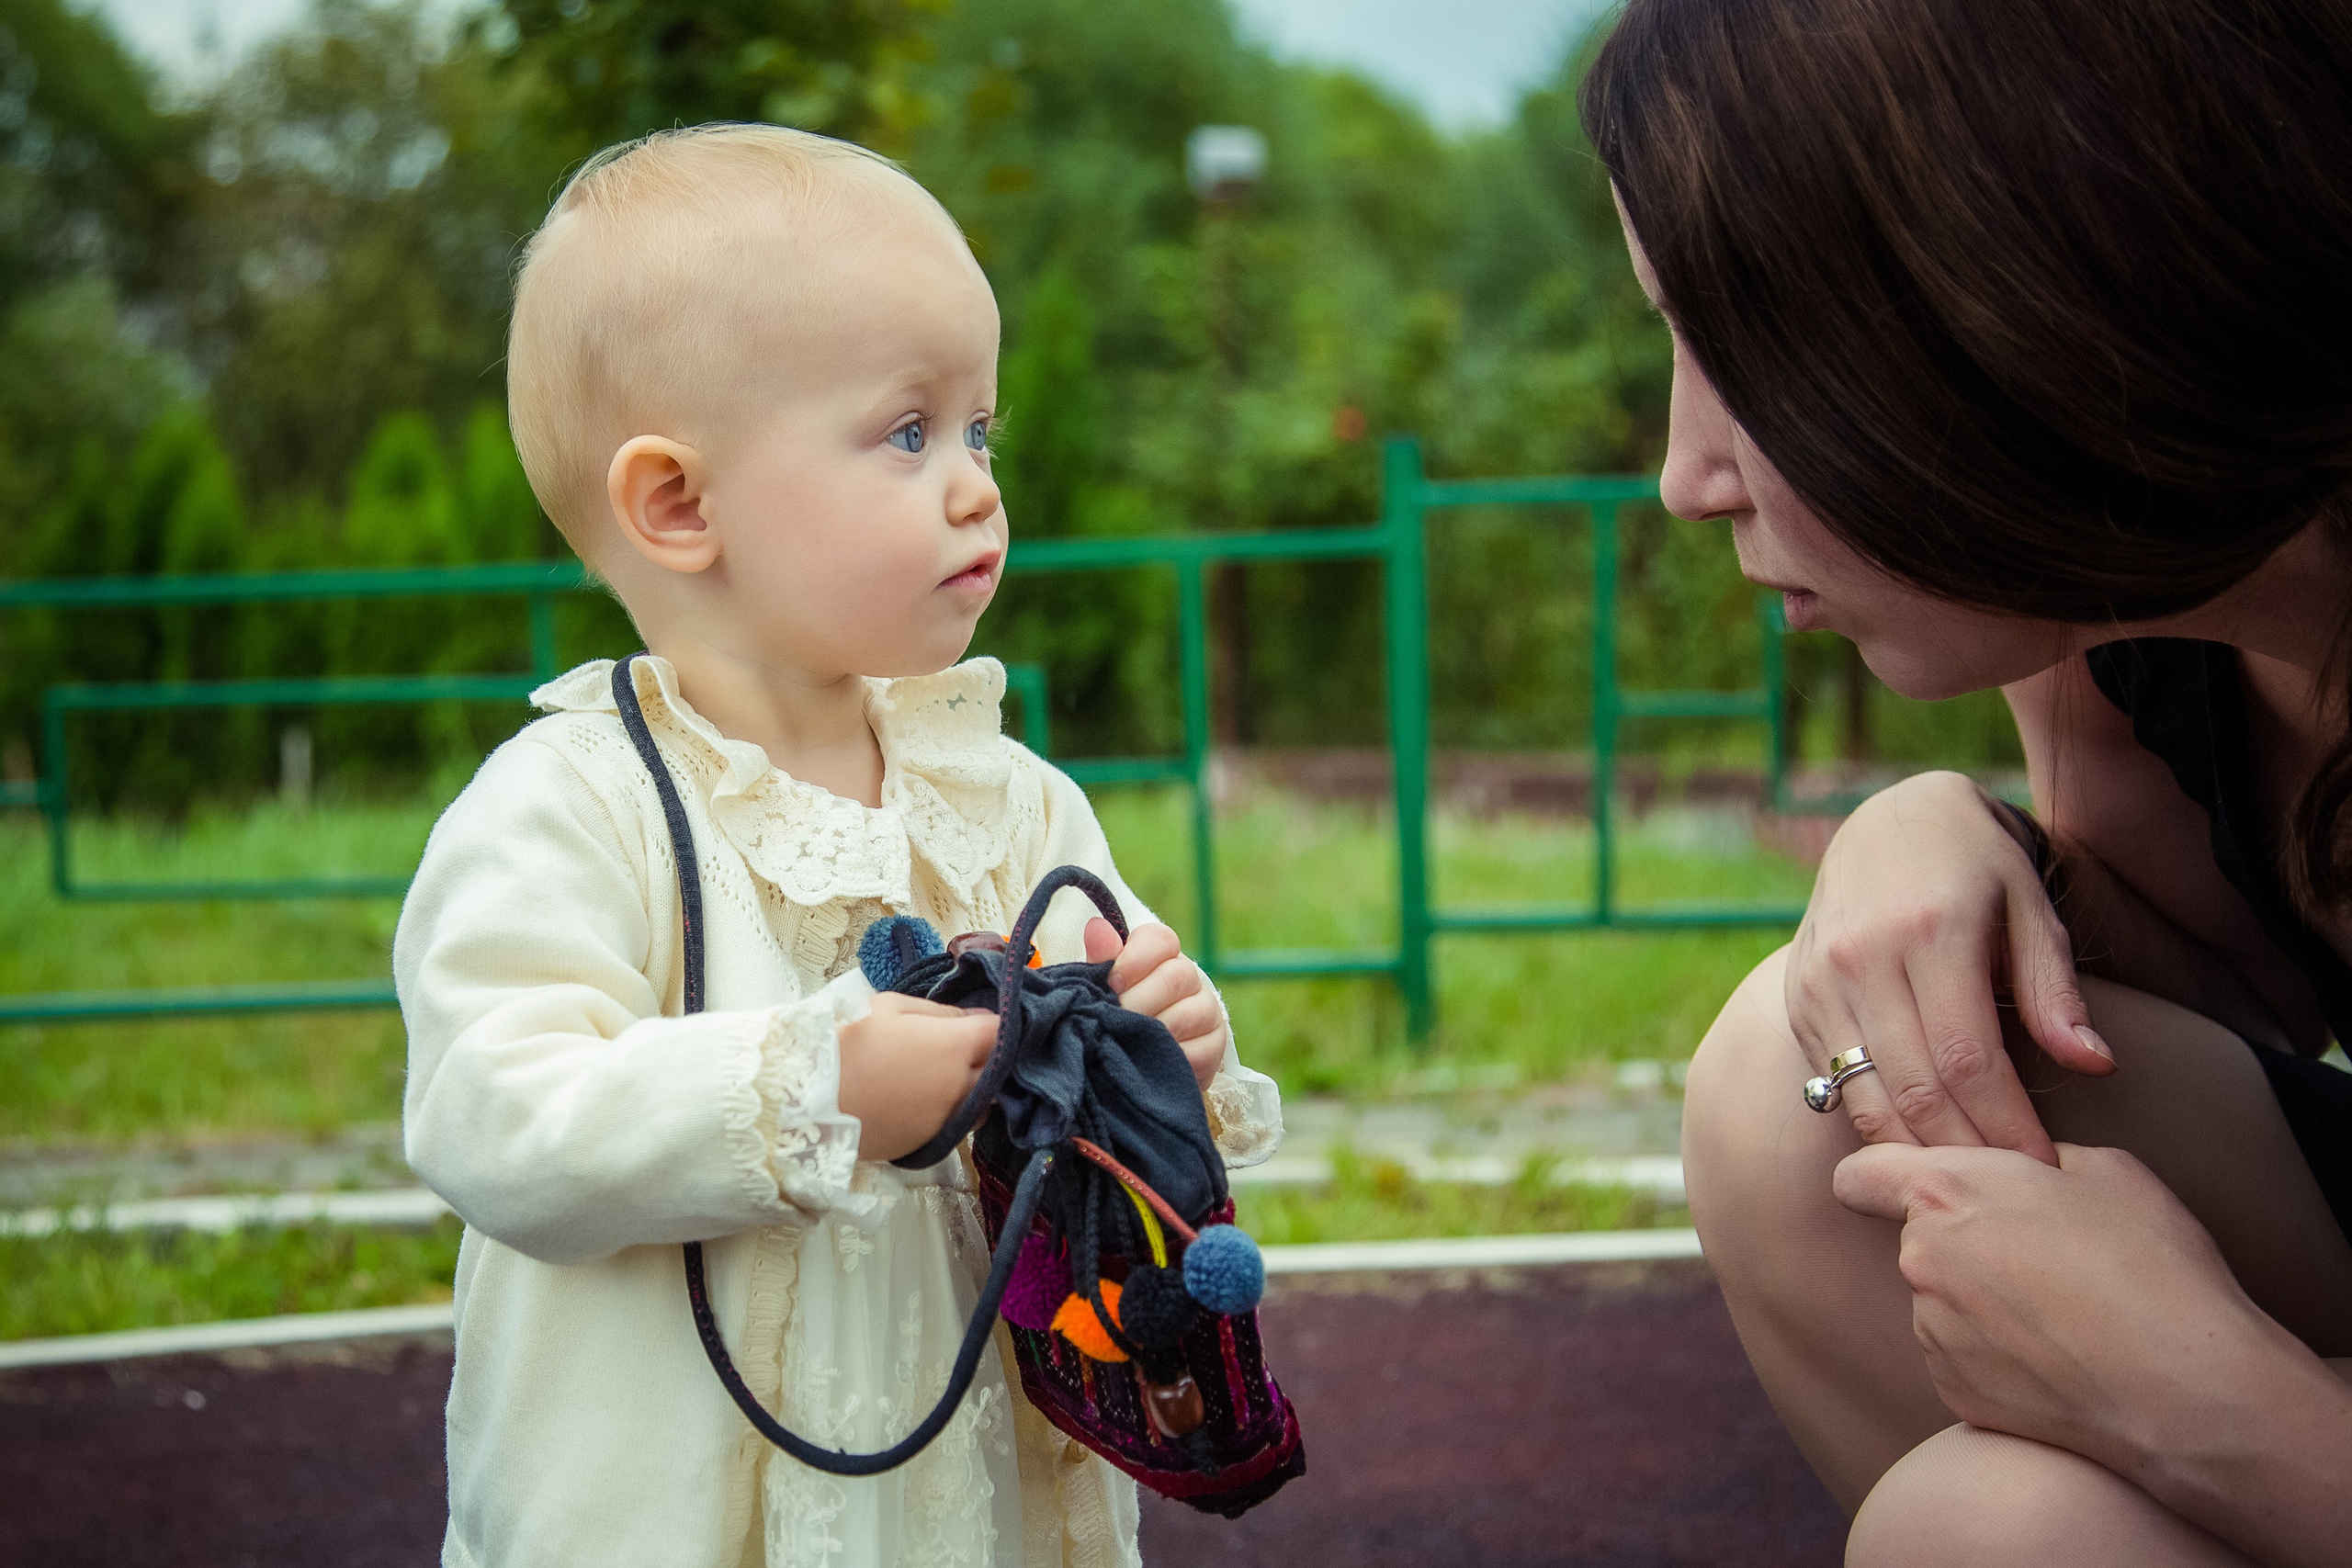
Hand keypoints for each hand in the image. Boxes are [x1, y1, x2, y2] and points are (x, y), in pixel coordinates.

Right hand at [837, 993, 996, 1161]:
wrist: (810, 1100)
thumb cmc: (848, 1043)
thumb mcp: (891, 1007)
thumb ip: (940, 1012)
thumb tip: (975, 1020)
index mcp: (954, 1047)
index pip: (1000, 1032)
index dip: (995, 1024)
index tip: (977, 1022)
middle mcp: (960, 1086)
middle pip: (996, 1070)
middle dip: (985, 1057)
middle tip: (957, 1047)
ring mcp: (947, 1118)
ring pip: (982, 1102)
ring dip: (973, 1088)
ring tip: (938, 1077)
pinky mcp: (931, 1142)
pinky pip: (956, 1124)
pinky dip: (949, 1111)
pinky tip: (920, 1101)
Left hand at [1083, 918, 1225, 1089]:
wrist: (1135, 1058)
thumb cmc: (1116, 1011)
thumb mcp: (1103, 986)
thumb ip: (1101, 958)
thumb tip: (1096, 927)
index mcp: (1162, 954)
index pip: (1161, 940)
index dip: (1136, 959)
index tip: (1112, 982)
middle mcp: (1190, 977)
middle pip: (1176, 976)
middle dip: (1139, 1001)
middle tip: (1115, 1019)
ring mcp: (1207, 1011)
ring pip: (1188, 1013)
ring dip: (1153, 1031)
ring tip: (1128, 1042)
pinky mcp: (1216, 1045)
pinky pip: (1200, 1050)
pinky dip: (1171, 1058)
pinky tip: (1150, 1063)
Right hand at [1788, 769, 2112, 1162]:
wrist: (1889, 820)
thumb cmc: (1978, 866)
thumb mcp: (2032, 907)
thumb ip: (2056, 990)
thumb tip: (2095, 1065)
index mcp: (1929, 932)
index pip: (1968, 1059)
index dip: (2007, 1125)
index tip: (2046, 1170)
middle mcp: (1862, 958)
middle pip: (1914, 1089)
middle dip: (1967, 1155)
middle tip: (2012, 1197)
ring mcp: (1820, 980)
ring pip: (1864, 1096)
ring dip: (1916, 1153)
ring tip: (1967, 1187)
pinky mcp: (1799, 997)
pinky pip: (1833, 1083)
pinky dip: (1875, 1124)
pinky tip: (1917, 1150)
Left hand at [1833, 1140, 2268, 1467]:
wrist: (2187, 1390)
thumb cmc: (2153, 1268)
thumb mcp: (2107, 1171)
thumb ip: (2038, 1160)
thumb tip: (2029, 1169)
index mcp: (1946, 1193)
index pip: (1859, 1175)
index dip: (1881, 1178)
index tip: (1916, 1189)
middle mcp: (1920, 1261)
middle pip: (1915, 1241)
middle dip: (1961, 1242)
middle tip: (2040, 1257)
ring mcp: (1933, 1332)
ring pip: (1940, 1301)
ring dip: (1981, 1301)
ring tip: (2064, 1316)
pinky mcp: (1953, 1389)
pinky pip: (1961, 1356)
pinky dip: (1996, 1355)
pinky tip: (2060, 1358)